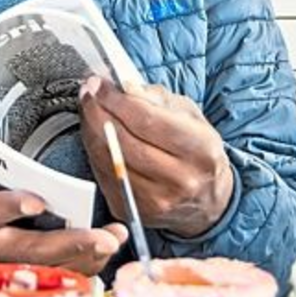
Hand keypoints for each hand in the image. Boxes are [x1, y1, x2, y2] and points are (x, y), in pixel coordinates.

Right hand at [0, 146, 127, 274]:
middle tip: (102, 236)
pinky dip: (78, 267)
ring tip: (113, 240)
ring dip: (81, 256)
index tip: (37, 201)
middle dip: (67, 244)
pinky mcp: (8, 272)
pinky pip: (48, 274)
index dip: (6, 209)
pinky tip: (104, 255)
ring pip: (44, 266)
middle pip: (26, 251)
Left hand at [79, 78, 233, 239]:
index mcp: (200, 150)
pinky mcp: (134, 211)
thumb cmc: (196, 151)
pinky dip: (94, 152)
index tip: (100, 84)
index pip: (148, 121)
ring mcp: (156, 201)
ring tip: (89, 110)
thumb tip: (123, 87)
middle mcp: (181, 180)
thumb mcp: (189, 116)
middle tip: (89, 93)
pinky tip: (95, 135)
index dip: (117, 100)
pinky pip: (103, 176)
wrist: (207, 199)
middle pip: (124, 142)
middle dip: (99, 112)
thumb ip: (156, 98)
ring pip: (110, 160)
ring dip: (91, 131)